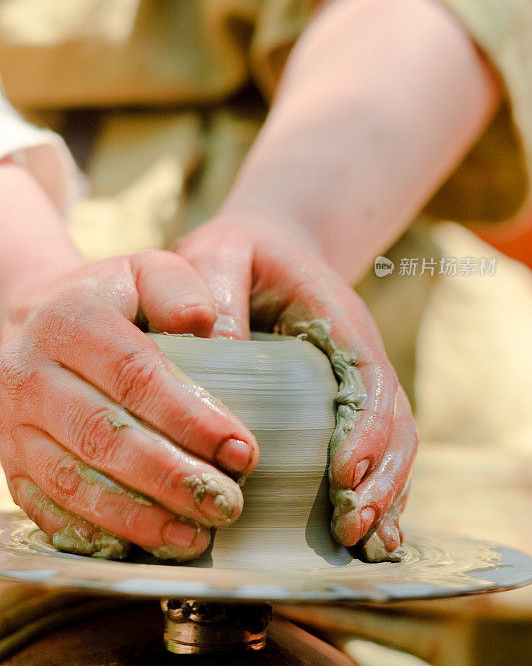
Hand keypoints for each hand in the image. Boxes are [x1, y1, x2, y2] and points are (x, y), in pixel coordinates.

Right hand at [0, 250, 258, 559]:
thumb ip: (179, 287)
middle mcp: (30, 374)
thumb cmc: (112, 300)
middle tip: (228, 503)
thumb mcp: (146, 270)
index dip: (190, 418)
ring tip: (197, 536)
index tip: (242, 450)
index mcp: (70, 321)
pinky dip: (98, 534)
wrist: (38, 322)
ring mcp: (13, 425)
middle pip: (104, 436)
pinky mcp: (11, 463)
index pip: (134, 375)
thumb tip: (207, 325)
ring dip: (139, 517)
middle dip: (172, 478)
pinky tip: (145, 545)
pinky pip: (48, 509)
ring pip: (73, 482)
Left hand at [178, 212, 417, 559]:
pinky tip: (363, 534)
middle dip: (380, 477)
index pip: (367, 375)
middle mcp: (356, 354)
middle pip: (392, 419)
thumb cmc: (238, 254)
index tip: (344, 472)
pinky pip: (374, 451)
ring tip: (359, 540)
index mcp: (336, 318)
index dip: (365, 427)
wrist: (263, 251)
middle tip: (351, 526)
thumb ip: (217, 288)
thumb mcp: (220, 252)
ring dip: (383, 493)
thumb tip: (218, 347)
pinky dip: (375, 490)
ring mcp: (354, 382)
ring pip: (393, 443)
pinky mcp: (341, 405)